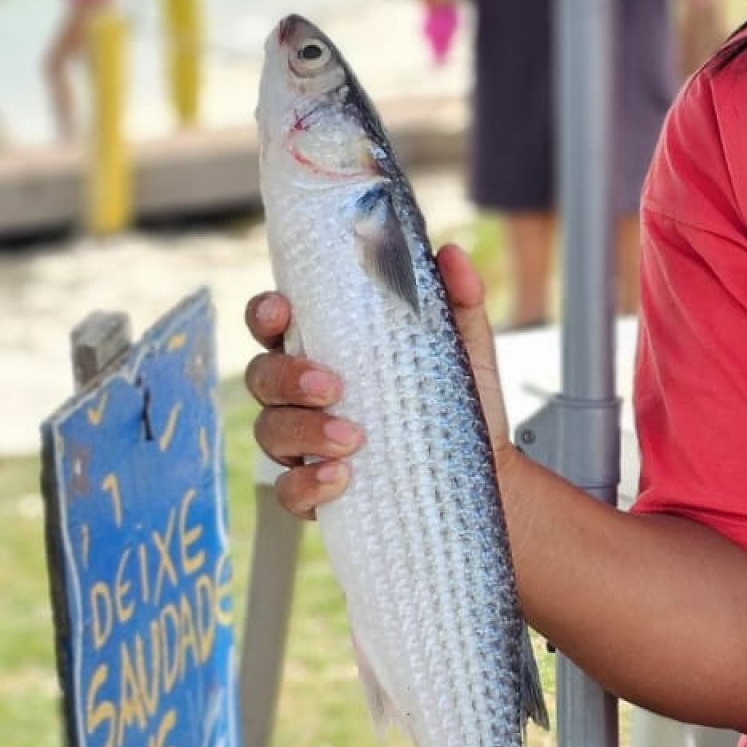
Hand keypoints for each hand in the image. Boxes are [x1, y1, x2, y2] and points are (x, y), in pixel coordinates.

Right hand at [245, 246, 510, 518]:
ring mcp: (304, 445)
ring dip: (304, 430)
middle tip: (332, 386)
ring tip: (352, 437)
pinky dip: (308, 483)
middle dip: (287, 377)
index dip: (266, 313)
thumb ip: (457, 301)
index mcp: (329, 351)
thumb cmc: (460, 407)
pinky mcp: (315, 492)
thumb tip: (450, 254)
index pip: (276, 324)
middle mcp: (304, 397)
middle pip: (261, 376)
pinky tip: (341, 477)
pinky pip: (289, 491)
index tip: (283, 310)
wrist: (486, 476)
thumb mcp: (466, 351)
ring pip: (270, 431)